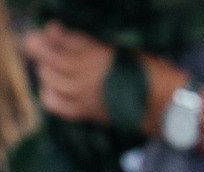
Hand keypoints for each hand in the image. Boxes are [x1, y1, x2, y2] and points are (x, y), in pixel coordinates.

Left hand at [19, 22, 185, 134]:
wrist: (166, 106)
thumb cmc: (152, 71)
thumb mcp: (126, 47)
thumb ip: (97, 41)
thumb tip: (70, 34)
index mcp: (99, 54)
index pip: (63, 39)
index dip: (52, 32)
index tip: (52, 28)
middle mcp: (86, 75)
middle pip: (49, 58)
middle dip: (39, 47)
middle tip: (37, 41)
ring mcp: (84, 96)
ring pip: (49, 78)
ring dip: (43, 68)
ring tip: (47, 62)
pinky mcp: (85, 112)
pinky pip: (55, 104)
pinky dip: (47, 93)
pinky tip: (51, 86)